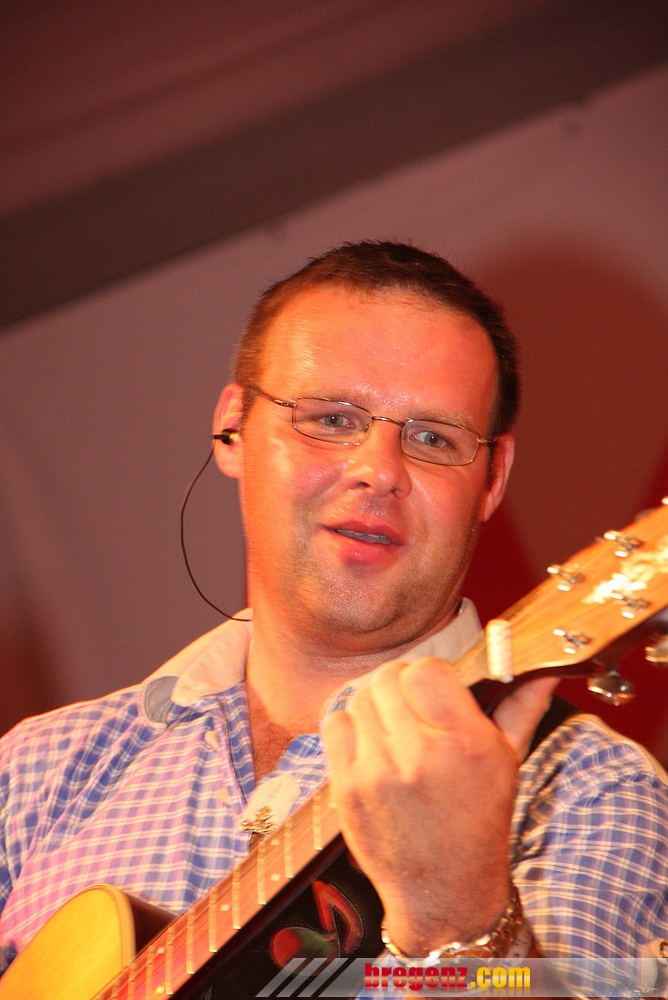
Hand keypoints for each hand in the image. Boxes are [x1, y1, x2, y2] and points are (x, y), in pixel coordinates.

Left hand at [322, 658, 556, 957]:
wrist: (445, 892)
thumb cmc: (479, 821)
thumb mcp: (508, 763)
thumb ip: (521, 708)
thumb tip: (543, 671)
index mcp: (465, 743)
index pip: (426, 670)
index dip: (429, 673)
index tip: (434, 688)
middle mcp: (420, 755)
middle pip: (389, 678)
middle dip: (400, 684)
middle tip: (411, 703)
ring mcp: (378, 772)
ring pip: (361, 698)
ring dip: (376, 705)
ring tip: (393, 727)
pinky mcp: (347, 789)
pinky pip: (336, 724)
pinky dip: (350, 726)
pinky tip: (371, 744)